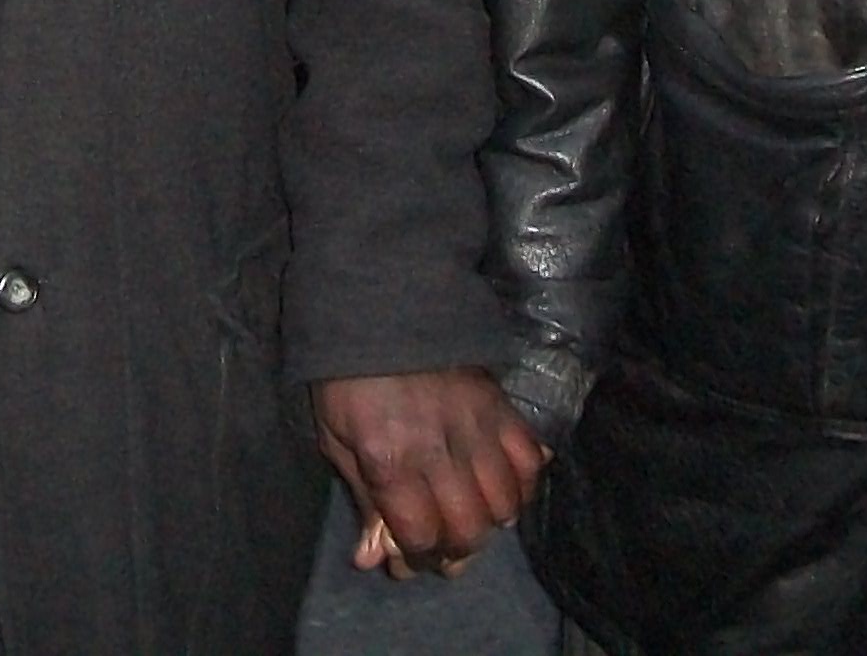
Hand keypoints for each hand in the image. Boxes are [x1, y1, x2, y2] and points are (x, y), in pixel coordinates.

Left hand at [311, 368, 543, 577]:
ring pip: (506, 504)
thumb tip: (373, 559)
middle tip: (443, 541)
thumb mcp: (336, 438)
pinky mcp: (501, 403)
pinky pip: (531, 462)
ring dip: (490, 521)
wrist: (376, 306)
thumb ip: (363, 500)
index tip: (410, 554)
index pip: (421, 535)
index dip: (417, 557)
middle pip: (470, 529)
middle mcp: (439, 448)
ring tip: (471, 512)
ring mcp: (477, 425)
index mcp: (389, 457)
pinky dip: (522, 483)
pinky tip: (500, 483)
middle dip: (456, 549)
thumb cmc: (346, 376)